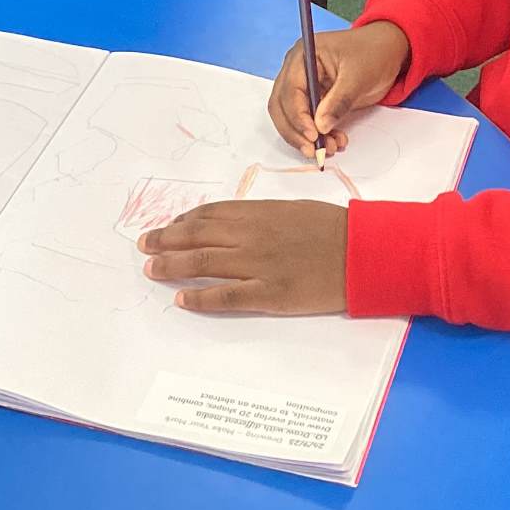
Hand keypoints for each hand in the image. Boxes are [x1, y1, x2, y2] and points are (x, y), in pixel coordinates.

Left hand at [138, 200, 347, 313]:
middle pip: (198, 236)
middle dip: (166, 240)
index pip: (210, 214)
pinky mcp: (269, 294)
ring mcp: (258, 265)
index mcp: (260, 213)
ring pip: (203, 263)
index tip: (169, 226)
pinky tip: (181, 298)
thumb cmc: (335, 229)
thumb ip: (263, 217)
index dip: (184, 221)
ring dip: (171, 265)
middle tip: (144, 245)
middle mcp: (252, 236)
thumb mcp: (295, 210)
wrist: (365, 252)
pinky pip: (225, 296)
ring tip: (150, 268)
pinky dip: (200, 297)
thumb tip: (236, 224)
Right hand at [269, 21, 410, 159]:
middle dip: (296, 131)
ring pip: (291, 118)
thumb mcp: (359, 76)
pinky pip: (307, 122)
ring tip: (331, 147)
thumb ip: (339, 101)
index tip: (313, 135)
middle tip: (314, 150)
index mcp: (304, 56)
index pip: (289, 90)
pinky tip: (336, 141)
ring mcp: (303, 86)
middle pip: (282, 106)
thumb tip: (320, 126)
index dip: (298, 115)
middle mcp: (297, 70)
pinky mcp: (313, 100)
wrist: (387, 52)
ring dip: (306, 137)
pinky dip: (318, 135)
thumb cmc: (373, 53)